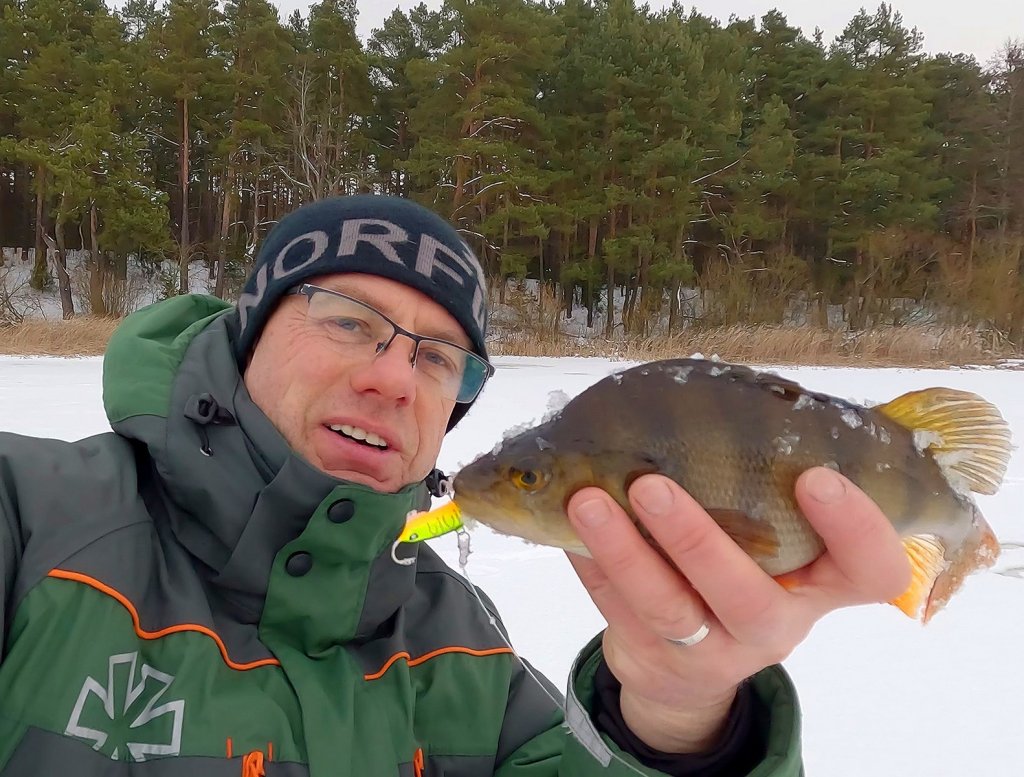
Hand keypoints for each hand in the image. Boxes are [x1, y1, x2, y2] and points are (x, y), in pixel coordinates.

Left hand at [565, 467, 910, 753]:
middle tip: (652, 483)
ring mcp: (711, 651)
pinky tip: (567, 520)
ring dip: (625, 551)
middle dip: (698, 539)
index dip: (855, 527)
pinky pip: (616, 609)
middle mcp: (774, 625)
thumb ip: (768, 484)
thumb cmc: (744, 568)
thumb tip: (732, 389)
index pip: (871, 571)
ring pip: (667, 608)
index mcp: (822, 586)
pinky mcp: (654, 658)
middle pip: (748, 597)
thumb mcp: (776, 538)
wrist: (691, 668)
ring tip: (587, 500)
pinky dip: (590, 562)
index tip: (816, 474)